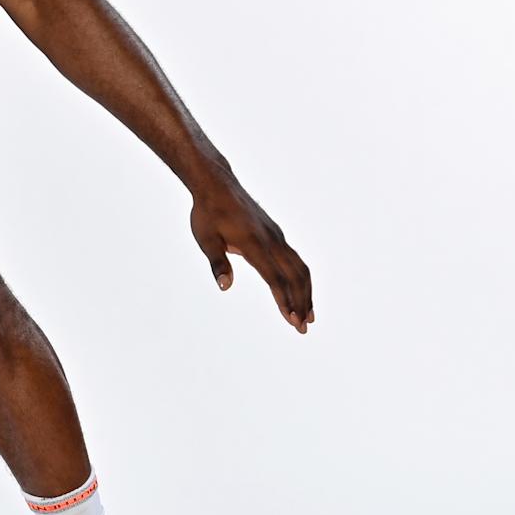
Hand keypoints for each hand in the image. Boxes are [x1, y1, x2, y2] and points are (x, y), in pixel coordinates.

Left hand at [189, 171, 314, 333]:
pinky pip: (295, 259)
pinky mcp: (276, 234)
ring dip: (306, 292)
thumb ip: (217, 263)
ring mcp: (276, 236)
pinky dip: (301, 278)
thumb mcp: (206, 239)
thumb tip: (225, 286)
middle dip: (301, 303)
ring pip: (299, 268)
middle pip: (294, 276)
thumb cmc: (208, 213)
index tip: (292, 321)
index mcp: (254, 244)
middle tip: (303, 329)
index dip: (285, 301)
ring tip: (309, 315)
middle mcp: (271, 240)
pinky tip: (300, 290)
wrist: (217, 184)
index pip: (275, 279)